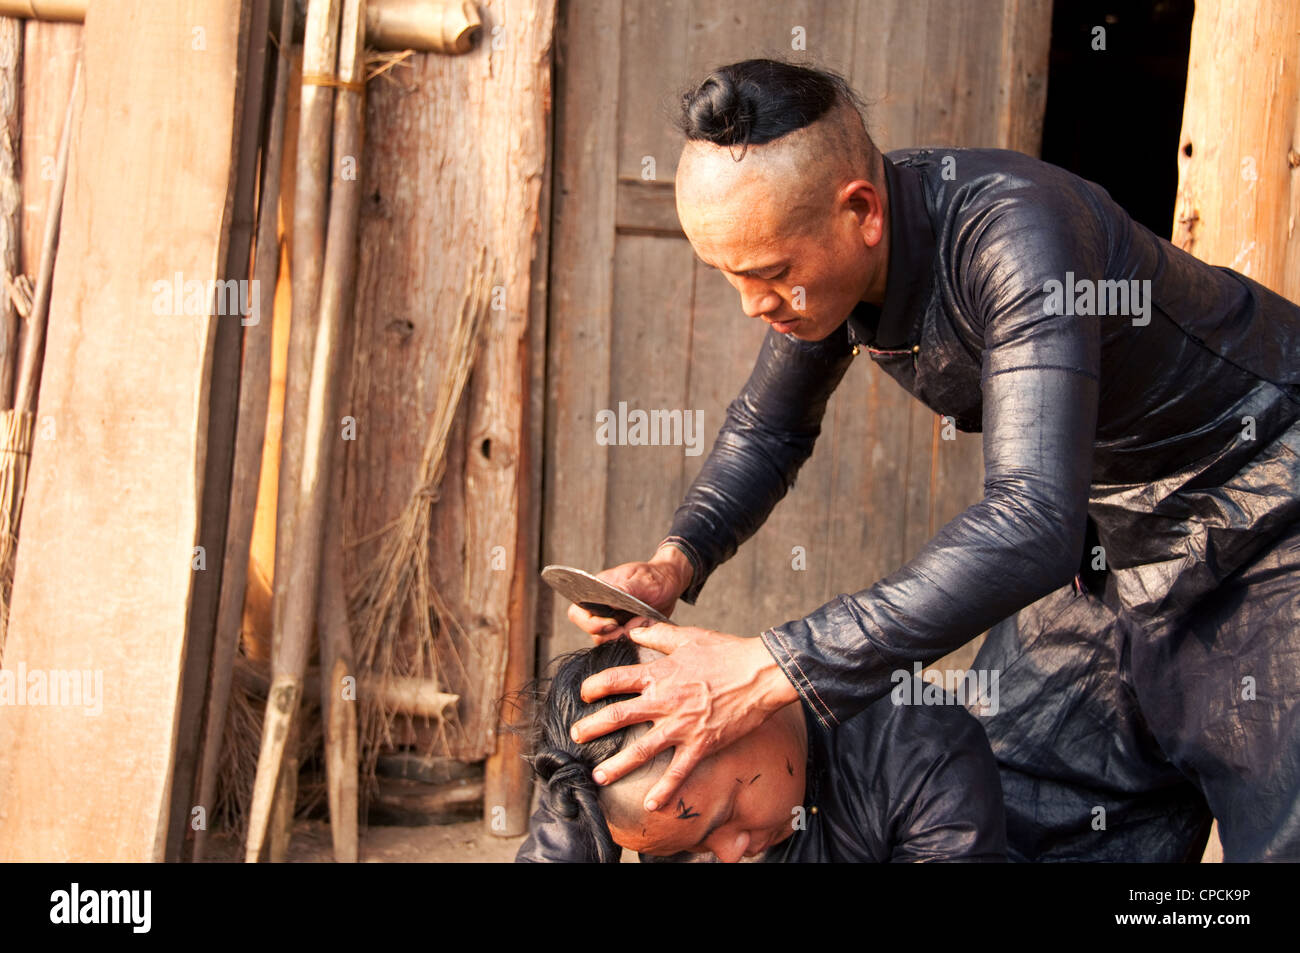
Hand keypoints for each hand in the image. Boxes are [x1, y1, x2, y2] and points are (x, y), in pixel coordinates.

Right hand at [566, 545, 691, 643]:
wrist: (670, 583)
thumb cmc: (655, 577)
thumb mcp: (643, 580)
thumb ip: (625, 589)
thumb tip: (608, 602)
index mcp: (597, 590)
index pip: (578, 612)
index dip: (590, 623)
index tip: (613, 623)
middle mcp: (600, 608)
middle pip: (591, 631)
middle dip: (612, 633)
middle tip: (633, 625)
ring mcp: (611, 621)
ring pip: (606, 640)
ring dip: (625, 637)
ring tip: (643, 622)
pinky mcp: (623, 630)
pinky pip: (620, 643)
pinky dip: (633, 641)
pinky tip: (645, 628)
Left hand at [570, 623, 798, 811]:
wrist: (761, 673)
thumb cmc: (727, 652)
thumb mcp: (689, 636)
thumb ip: (658, 634)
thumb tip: (635, 629)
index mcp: (660, 673)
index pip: (617, 679)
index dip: (596, 686)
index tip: (584, 694)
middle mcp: (665, 701)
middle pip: (619, 716)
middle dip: (593, 728)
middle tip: (576, 737)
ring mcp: (682, 725)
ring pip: (641, 749)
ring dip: (617, 765)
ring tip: (597, 777)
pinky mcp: (701, 744)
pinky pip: (679, 771)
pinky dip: (665, 789)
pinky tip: (652, 804)